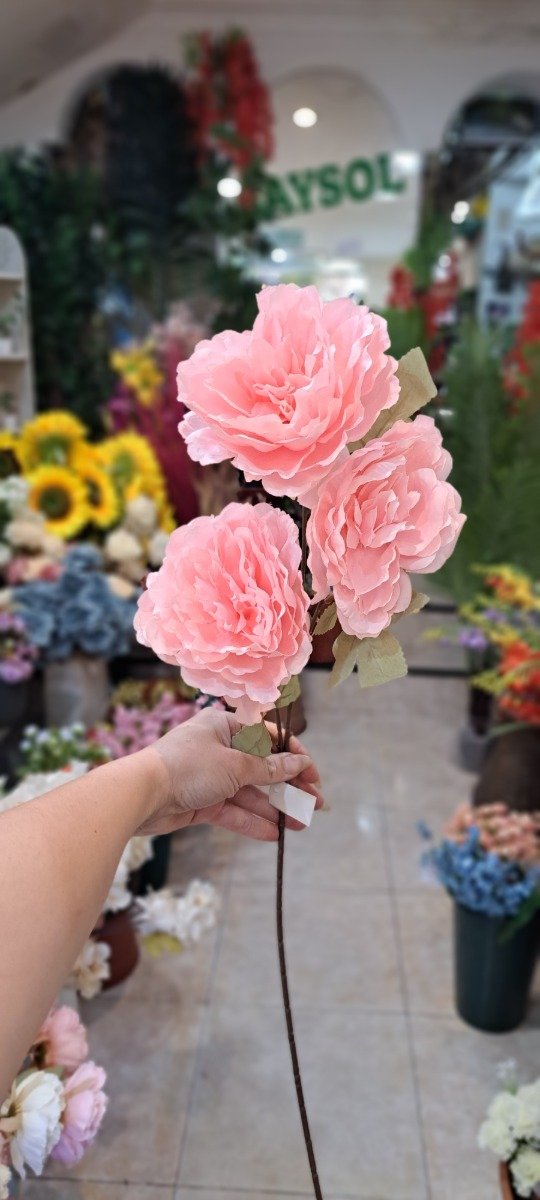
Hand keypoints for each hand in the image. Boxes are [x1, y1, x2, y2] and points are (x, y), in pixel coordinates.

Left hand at [137, 707, 323, 840]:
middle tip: (315, 804)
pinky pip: (232, 810)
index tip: (313, 775)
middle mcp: (219, 748)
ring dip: (274, 808)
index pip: (268, 737)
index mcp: (225, 725)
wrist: (140, 795)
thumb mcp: (235, 766)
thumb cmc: (187, 767)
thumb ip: (269, 769)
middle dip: (288, 787)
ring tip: (300, 824)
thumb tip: (299, 764)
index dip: (294, 756)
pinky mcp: (201, 801)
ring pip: (249, 793)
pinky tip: (274, 833)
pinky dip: (251, 821)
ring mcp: (209, 776)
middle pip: (261, 768)